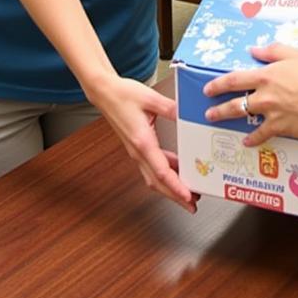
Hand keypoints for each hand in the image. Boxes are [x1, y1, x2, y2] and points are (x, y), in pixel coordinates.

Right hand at [89, 77, 198, 213]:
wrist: (105, 93)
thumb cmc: (123, 95)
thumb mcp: (151, 98)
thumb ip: (172, 108)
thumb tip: (188, 115)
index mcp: (142, 141)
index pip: (161, 171)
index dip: (175, 186)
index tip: (187, 196)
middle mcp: (138, 151)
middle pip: (157, 182)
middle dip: (175, 196)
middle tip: (192, 205)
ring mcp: (136, 151)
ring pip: (154, 177)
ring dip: (170, 187)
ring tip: (188, 193)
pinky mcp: (137, 147)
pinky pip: (152, 167)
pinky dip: (165, 173)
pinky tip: (177, 170)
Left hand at [202, 44, 297, 147]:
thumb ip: (276, 51)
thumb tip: (255, 50)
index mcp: (267, 75)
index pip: (236, 78)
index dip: (220, 83)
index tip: (209, 87)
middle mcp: (264, 95)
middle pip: (235, 101)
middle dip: (218, 105)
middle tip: (208, 110)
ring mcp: (271, 113)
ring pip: (243, 116)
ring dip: (227, 119)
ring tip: (216, 121)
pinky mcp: (281, 128)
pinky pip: (262, 135)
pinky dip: (254, 139)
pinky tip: (248, 142)